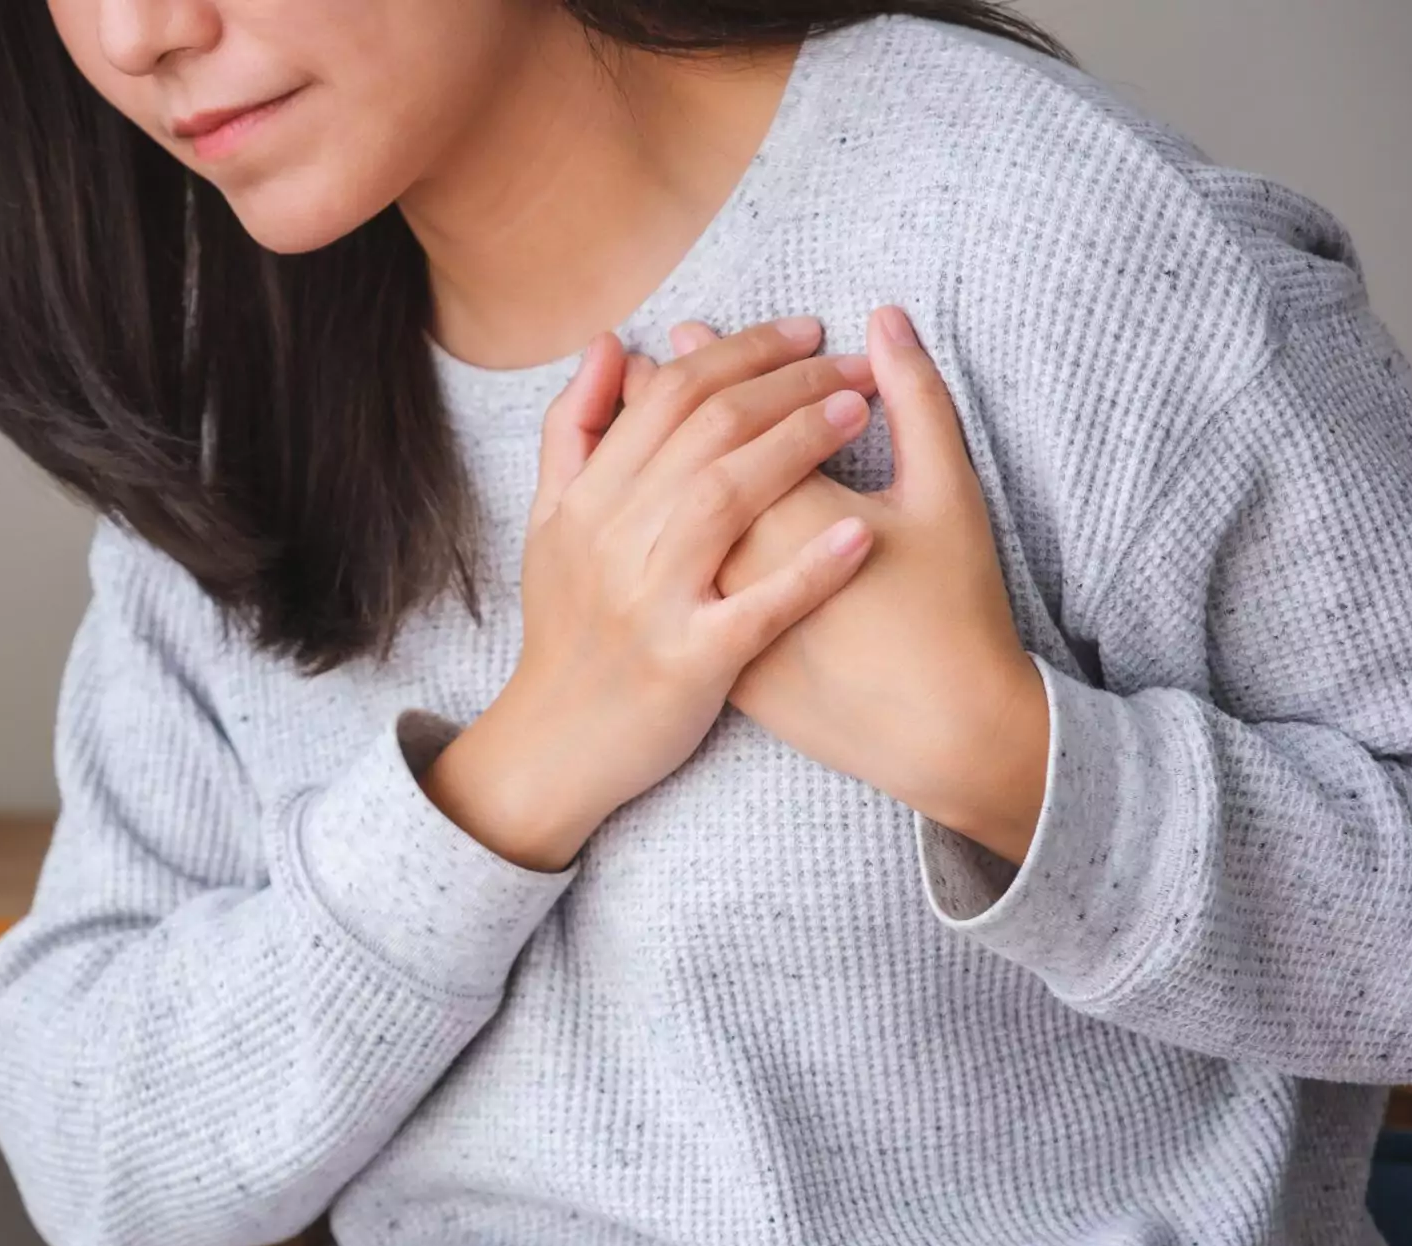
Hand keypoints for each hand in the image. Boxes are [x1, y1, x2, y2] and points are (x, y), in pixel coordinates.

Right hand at [422, 317, 882, 872]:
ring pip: (727, 497)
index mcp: (586, 500)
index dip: (742, 351)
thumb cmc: (565, 630)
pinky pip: (757, 607)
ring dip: (799, 445)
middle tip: (851, 364)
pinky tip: (861, 534)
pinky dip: (810, 569)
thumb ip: (576, 432)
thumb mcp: (550, 525)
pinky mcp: (688, 663)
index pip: (669, 394)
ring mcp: (650, 601)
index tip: (804, 333)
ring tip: (858, 411)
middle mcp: (614, 539)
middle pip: (707, 430)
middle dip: (786, 383)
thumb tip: (610, 345)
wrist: (551, 745)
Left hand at [626, 307, 1047, 861]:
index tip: (698, 329)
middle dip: (670, 398)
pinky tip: (657, 500)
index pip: (733, 417)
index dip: (716, 368)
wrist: (933, 731)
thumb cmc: (951, 610)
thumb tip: (889, 322)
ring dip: (650, 455)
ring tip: (649, 404)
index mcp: (789, 511)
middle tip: (668, 352)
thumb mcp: (947, 497)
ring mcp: (713, 612)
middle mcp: (733, 559)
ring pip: (655, 515)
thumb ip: (920, 402)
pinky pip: (665, 581)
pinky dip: (652, 527)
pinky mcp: (709, 653)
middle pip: (678, 461)